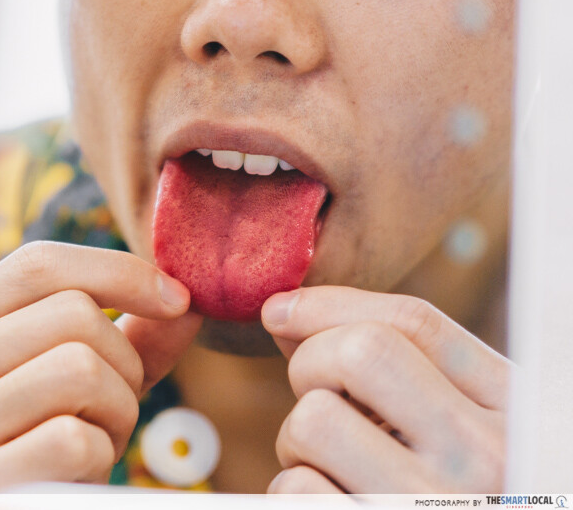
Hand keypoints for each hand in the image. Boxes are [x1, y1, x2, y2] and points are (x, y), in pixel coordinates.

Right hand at [0, 241, 202, 490]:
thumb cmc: (28, 454)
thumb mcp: (64, 385)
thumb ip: (120, 339)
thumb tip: (186, 301)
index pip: (37, 265)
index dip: (120, 271)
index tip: (177, 299)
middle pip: (72, 314)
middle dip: (124, 362)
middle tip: (110, 410)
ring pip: (81, 368)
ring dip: (118, 411)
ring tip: (95, 441)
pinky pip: (74, 439)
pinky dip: (100, 457)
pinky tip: (75, 475)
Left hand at [261, 286, 509, 492]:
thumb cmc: (469, 490)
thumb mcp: (470, 428)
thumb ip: (402, 370)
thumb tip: (284, 316)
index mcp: (516, 414)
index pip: (415, 324)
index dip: (329, 305)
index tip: (279, 311)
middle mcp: (487, 460)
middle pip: (357, 354)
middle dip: (312, 367)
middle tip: (325, 405)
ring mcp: (434, 509)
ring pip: (313, 421)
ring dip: (300, 444)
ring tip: (335, 471)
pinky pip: (296, 492)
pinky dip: (295, 495)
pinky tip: (335, 507)